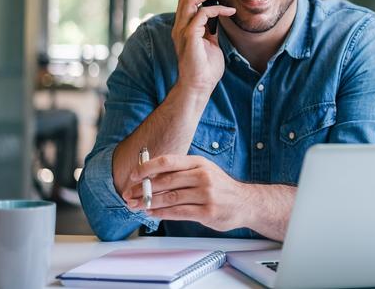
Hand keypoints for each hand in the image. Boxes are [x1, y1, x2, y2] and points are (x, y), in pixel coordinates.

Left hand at [123, 154, 249, 231]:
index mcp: (199, 163)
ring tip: (136, 206)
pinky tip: (152, 213)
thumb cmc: (220, 187)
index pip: (168, 161)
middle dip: (143, 189)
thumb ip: (181, 172)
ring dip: (149, 203)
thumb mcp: (203, 171)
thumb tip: (151, 176)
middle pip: (166, 181)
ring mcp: (206, 194)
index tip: (133, 175)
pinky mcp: (207, 212)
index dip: (147, 168)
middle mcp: (203, 176)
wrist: (245, 202)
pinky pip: (178, 213)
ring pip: (170, 198)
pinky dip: (162, 214)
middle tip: (129, 194)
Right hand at [172, 0, 235, 93]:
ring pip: (189, 1)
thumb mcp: (210, 44)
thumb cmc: (205, 68)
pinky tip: (228, 11)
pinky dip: (215, 9)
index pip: (186, 1)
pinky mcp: (189, 37)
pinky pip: (201, 14)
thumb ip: (210, 30)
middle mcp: (179, 27)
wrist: (199, 86)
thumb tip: (217, 19)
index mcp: (183, 28)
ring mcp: (182, 31)